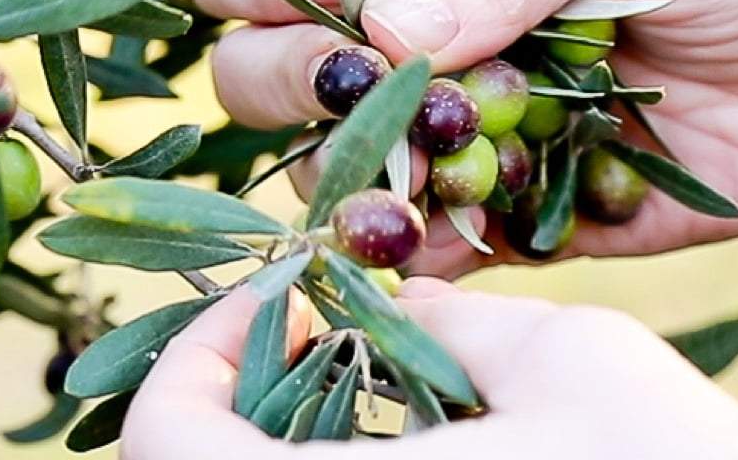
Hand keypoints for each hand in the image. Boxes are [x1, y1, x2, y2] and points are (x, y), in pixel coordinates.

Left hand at [122, 278, 737, 457]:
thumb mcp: (574, 359)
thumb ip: (447, 314)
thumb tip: (381, 294)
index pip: (163, 442)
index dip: (189, 358)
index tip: (278, 303)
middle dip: (231, 400)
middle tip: (311, 338)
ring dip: (280, 449)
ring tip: (367, 391)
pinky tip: (412, 455)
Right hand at [186, 0, 737, 266]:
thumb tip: (379, 27)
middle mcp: (416, 34)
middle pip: (264, 61)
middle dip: (287, 70)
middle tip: (352, 75)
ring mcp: (449, 131)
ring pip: (323, 161)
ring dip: (342, 164)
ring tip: (406, 165)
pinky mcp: (497, 220)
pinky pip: (416, 247)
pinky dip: (406, 247)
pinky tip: (425, 234)